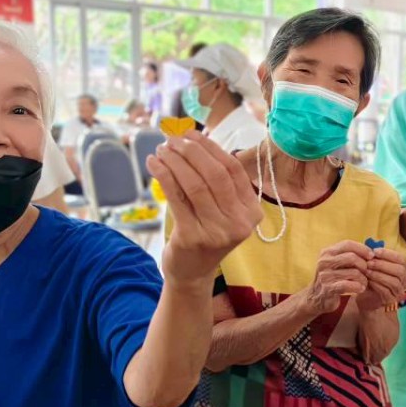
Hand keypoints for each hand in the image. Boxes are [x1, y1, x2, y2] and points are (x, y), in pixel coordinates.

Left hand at [149, 131, 262, 283]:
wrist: (192, 272)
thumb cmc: (206, 233)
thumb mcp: (223, 210)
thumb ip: (218, 182)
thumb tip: (195, 140)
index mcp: (252, 211)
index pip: (233, 170)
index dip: (211, 148)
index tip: (191, 134)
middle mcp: (239, 222)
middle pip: (215, 175)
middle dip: (191, 151)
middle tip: (172, 139)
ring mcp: (217, 232)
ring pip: (194, 184)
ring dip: (175, 161)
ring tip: (161, 149)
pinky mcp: (192, 237)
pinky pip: (176, 197)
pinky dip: (163, 175)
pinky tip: (153, 164)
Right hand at [307, 241, 373, 313]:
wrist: (317, 298)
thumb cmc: (333, 278)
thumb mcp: (337, 263)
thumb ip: (350, 255)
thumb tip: (371, 251)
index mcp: (327, 252)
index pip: (348, 244)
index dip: (362, 248)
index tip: (372, 255)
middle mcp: (324, 262)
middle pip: (352, 257)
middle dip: (364, 264)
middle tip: (367, 271)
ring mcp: (325, 275)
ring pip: (353, 272)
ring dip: (363, 278)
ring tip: (364, 282)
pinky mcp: (328, 289)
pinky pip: (349, 285)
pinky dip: (358, 287)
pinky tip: (361, 289)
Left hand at [356, 248, 405, 312]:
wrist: (366, 296)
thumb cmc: (372, 277)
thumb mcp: (374, 265)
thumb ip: (375, 257)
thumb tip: (371, 247)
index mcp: (403, 268)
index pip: (401, 259)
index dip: (388, 254)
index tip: (374, 251)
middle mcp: (405, 280)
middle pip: (400, 270)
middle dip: (383, 265)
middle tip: (369, 262)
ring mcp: (399, 291)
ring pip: (394, 281)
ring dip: (379, 275)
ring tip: (367, 271)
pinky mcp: (391, 300)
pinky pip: (386, 291)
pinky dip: (376, 285)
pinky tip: (368, 281)